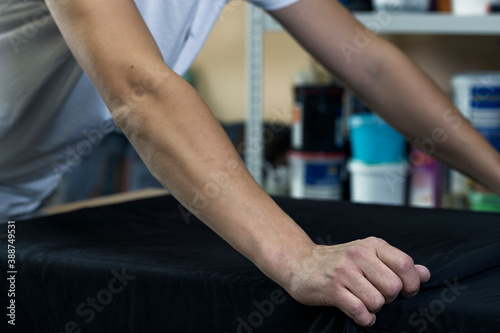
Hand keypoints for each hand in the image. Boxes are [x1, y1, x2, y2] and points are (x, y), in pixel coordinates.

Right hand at [284, 237, 430, 326]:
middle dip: (389, 299)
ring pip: (378, 301)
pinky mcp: (332, 289)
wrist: (300, 263)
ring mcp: (344, 272)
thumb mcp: (368, 256)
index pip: (405, 265)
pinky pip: (360, 311)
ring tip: (364, 302)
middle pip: (393, 287)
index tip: (404, 291)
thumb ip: (397, 264)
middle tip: (377, 296)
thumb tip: (426, 273)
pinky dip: (364, 318)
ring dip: (374, 309)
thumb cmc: (338, 262)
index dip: (411, 284)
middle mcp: (359, 255)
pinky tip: (360, 314)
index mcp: (372, 245)